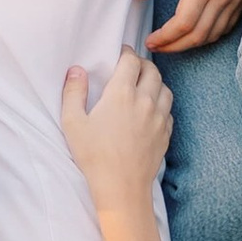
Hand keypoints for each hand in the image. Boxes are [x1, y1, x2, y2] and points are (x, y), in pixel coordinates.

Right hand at [59, 49, 172, 204]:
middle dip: (142, 63)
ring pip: (165, 88)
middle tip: (131, 66)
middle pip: (152, 70)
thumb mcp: (73, 123)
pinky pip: (169, 110)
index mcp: (121, 94)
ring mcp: (158, 118)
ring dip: (155, 81)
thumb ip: (73, 92)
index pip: (131, 60)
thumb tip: (76, 70)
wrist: (121, 187)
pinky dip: (162, 102)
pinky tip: (151, 109)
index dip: (126, 53)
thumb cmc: (94, 156)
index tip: (120, 53)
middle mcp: (145, 101)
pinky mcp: (165, 133)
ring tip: (143, 85)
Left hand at [137, 0, 241, 52]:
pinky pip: (226, 27)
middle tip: (156, 47)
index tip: (150, 40)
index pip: (183, 24)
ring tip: (171, 42)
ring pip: (212, 35)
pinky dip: (208, 35)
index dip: (165, 38)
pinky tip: (193, 32)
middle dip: (174, 46)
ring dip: (191, 44)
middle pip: (198, 36)